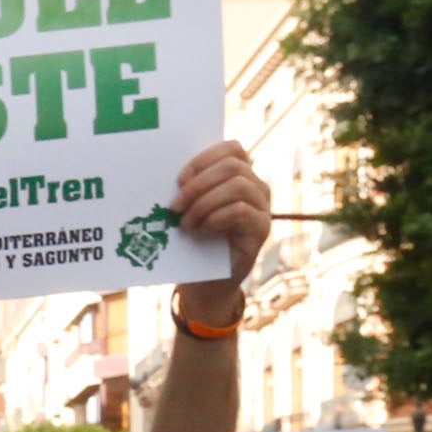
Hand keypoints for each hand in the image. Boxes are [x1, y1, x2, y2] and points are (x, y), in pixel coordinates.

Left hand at [168, 139, 272, 325]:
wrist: (204, 283)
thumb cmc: (193, 242)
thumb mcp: (188, 209)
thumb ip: (189, 188)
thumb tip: (168, 172)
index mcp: (239, 175)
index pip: (232, 148)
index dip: (204, 158)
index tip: (180, 178)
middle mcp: (256, 187)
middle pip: (234, 166)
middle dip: (199, 183)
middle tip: (175, 205)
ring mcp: (262, 207)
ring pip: (238, 186)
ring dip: (205, 202)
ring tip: (185, 222)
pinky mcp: (262, 229)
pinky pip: (241, 211)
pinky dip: (215, 218)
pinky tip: (199, 230)